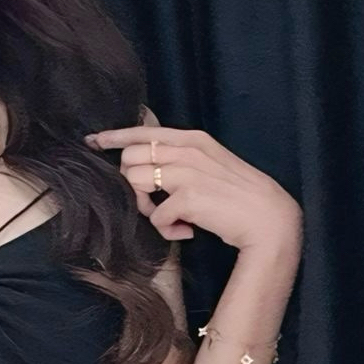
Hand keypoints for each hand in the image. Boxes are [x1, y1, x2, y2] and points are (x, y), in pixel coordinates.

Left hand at [87, 114, 302, 262]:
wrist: (269, 220)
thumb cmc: (240, 197)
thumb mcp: (211, 166)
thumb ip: (183, 160)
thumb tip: (150, 168)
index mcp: (193, 139)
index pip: (144, 131)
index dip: (115, 137)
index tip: (94, 141)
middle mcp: (188, 149)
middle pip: (130, 158)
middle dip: (133, 185)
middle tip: (155, 205)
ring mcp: (187, 171)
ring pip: (135, 183)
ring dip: (147, 209)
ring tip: (173, 221)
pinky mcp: (187, 196)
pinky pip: (155, 216)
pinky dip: (168, 230)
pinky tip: (187, 232)